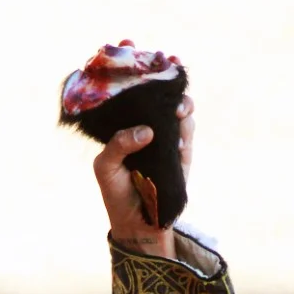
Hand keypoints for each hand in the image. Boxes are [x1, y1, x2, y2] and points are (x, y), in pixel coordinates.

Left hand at [94, 94, 194, 258]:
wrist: (138, 224)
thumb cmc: (116, 193)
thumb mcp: (106, 168)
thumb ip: (118, 145)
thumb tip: (147, 131)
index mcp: (126, 128)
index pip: (137, 99)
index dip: (145, 82)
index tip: (153, 68)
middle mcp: (148, 130)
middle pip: (163, 101)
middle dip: (170, 91)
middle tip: (171, 96)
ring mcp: (167, 140)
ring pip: (180, 113)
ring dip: (182, 107)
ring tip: (177, 112)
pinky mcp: (183, 155)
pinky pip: (187, 133)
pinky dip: (186, 129)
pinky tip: (178, 138)